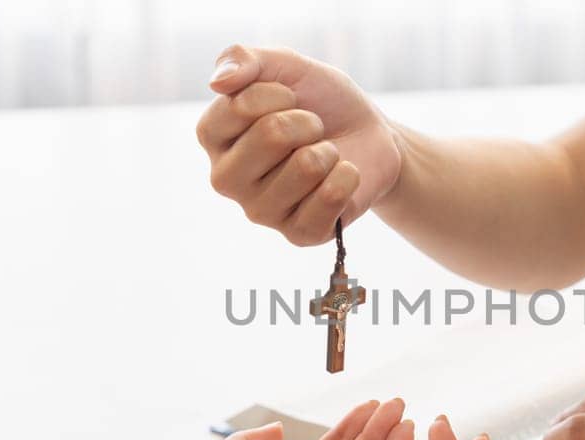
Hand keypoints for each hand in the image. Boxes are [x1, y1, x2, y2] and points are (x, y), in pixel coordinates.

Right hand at [197, 45, 402, 245]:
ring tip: (325, 155)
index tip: (289, 97)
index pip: (238, 106)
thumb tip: (218, 82)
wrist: (370, 136)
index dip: (276, 93)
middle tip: (313, 129)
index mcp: (214, 138)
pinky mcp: (298, 235)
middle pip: (271, 135)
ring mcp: (261, 212)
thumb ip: (244, 59)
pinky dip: (347, 177)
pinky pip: (330, 198)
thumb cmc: (321, 102)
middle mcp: (227, 179)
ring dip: (328, 150)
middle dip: (307, 121)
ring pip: (306, 165)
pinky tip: (340, 179)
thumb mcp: (285, 65)